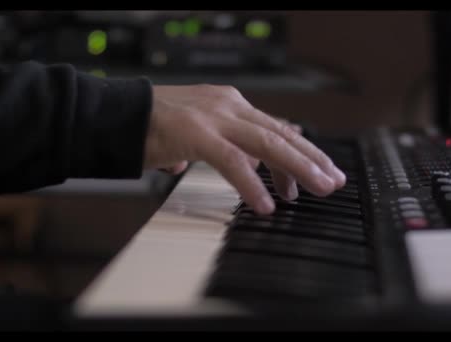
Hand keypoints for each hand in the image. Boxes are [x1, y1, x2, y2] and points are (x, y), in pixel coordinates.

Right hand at [144, 85, 345, 214]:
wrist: (116, 116)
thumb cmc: (154, 127)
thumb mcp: (200, 133)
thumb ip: (224, 146)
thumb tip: (242, 166)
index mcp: (231, 104)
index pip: (275, 128)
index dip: (301, 151)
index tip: (318, 172)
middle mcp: (229, 106)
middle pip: (281, 134)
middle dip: (312, 158)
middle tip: (333, 180)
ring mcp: (214, 118)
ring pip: (268, 143)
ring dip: (297, 169)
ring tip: (317, 190)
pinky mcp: (197, 134)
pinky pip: (233, 162)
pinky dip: (253, 185)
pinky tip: (266, 204)